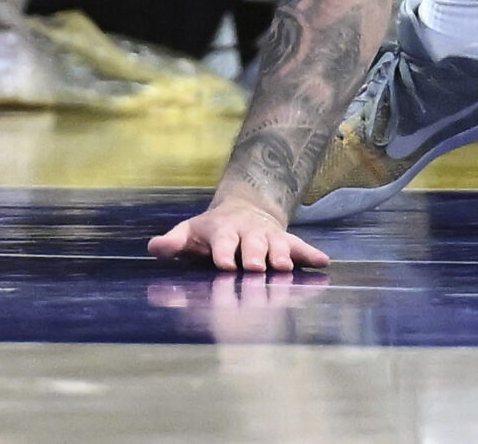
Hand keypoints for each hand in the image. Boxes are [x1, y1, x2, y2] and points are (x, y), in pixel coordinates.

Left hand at [148, 195, 329, 274]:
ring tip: (286, 267)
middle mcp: (247, 233)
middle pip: (252, 244)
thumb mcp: (189, 233)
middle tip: (257, 268)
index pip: (222, 241)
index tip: (225, 266)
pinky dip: (311, 254)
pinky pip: (300, 246)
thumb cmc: (212, 231)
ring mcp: (269, 236)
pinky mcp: (287, 241)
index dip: (223, 253)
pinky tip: (323, 262)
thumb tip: (154, 248)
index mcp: (222, 231)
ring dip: (281, 255)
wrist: (244, 209)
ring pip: (277, 244)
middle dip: (254, 255)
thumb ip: (173, 243)